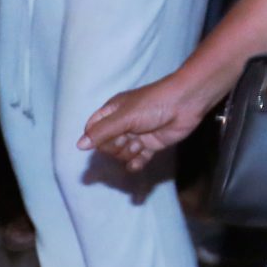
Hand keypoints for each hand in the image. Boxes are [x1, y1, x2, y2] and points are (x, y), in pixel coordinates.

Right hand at [79, 74, 210, 173]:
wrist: (187, 103)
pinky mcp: (151, 144)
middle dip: (116, 146)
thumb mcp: (125, 116)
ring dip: (128, 153)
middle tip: (129, 138)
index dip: (96, 139)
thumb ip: (102, 132)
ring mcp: (137, 135)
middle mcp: (123, 124)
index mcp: (112, 112)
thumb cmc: (154, 103)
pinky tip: (139, 162)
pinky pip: (137, 160)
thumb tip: (79, 146)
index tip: (105, 138)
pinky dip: (137, 163)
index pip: (92, 131)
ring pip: (121, 154)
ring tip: (140, 143)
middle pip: (106, 146)